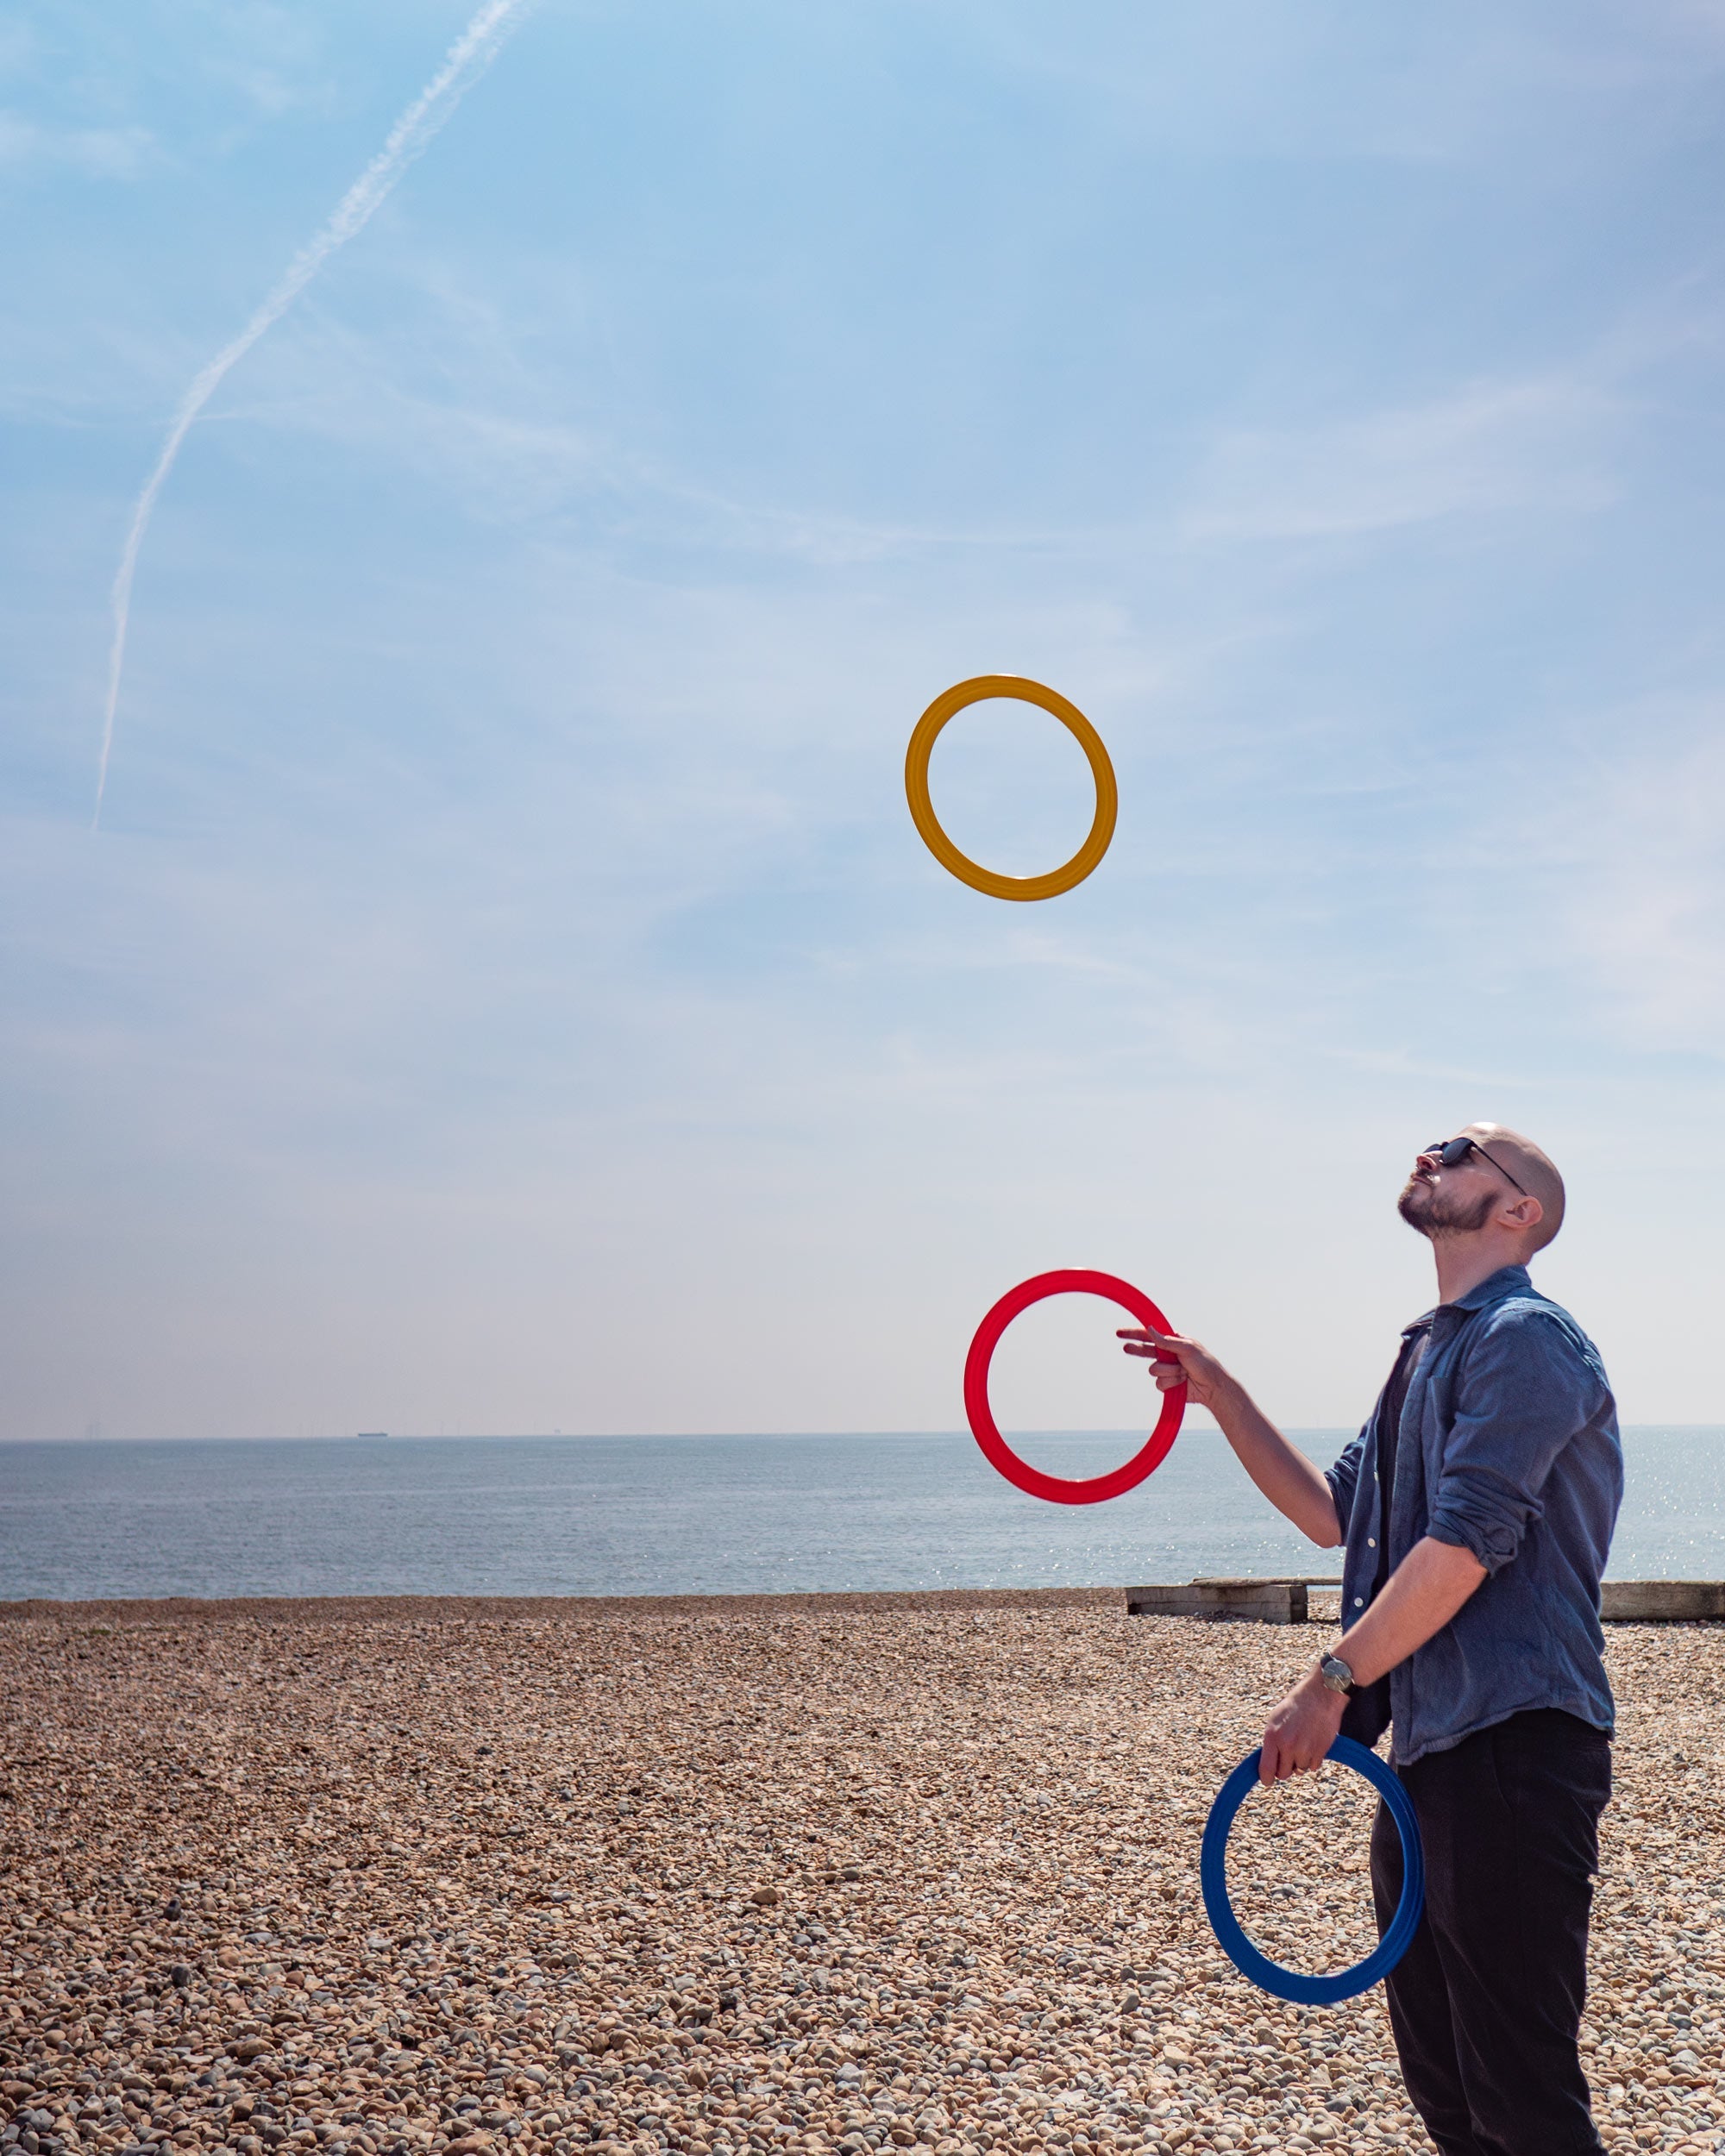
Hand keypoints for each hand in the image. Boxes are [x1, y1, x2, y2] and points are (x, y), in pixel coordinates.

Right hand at [1116, 1323, 1230, 1412]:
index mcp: (1174, 1341)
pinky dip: (1171, 1382)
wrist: (1212, 1388)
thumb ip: (1166, 1341)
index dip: (1135, 1333)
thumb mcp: (1187, 1348)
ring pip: (1153, 1369)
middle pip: (1145, 1351)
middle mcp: (1168, 1354)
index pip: (1151, 1334)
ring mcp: (1167, 1369)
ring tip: (1183, 1372)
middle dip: (1137, 1350)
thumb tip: (1150, 1329)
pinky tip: (1182, 1382)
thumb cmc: (1205, 1365)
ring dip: (1168, 1371)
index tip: (1120, 1333)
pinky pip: (1159, 1383)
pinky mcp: (1167, 1384)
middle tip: (1126, 1348)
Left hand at [1258, 1669, 1346, 1783]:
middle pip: (1284, 1774)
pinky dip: (1313, 1760)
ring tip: (1303, 1743)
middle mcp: (1288, 1745)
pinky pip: (1313, 1767)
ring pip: (1300, 1770)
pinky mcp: (1320, 1751)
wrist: (1319, 1696)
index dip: (1266, 1778)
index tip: (1268, 1781)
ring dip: (1300, 1762)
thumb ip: (1271, 1742)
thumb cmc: (1295, 1706)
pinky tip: (1313, 1743)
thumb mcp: (1275, 1720)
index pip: (1266, 1769)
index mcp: (1273, 1736)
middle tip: (1288, 1756)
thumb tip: (1267, 1763)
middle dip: (1285, 1768)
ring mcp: (1305, 1750)